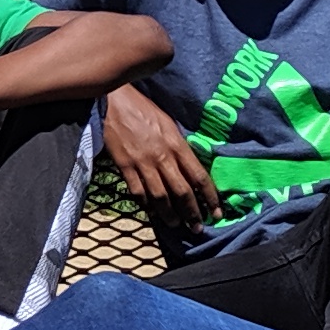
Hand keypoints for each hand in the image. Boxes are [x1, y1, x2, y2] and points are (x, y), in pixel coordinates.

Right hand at [100, 83, 219, 218]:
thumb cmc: (142, 108)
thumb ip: (179, 146)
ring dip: (170, 215)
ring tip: (176, 225)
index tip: (217, 212)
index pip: (199, 176)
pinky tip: (152, 213)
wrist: (112, 101)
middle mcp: (162, 157)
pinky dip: (146, 205)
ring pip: (160, 197)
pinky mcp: (125, 166)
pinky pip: (138, 191)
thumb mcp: (168, 123)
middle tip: (197, 227)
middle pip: (182, 192)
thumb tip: (189, 167)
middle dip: (192, 213)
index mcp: (177, 144)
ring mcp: (142, 163)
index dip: (210, 197)